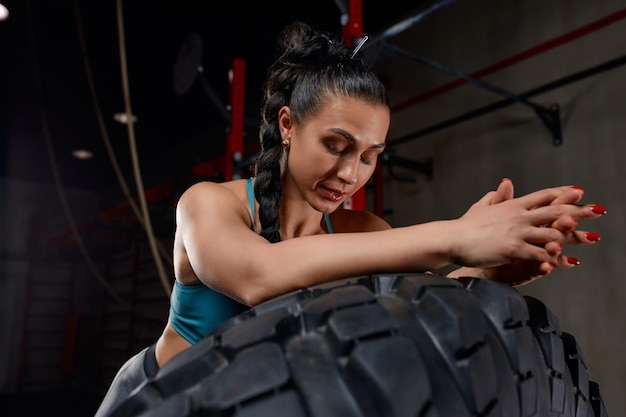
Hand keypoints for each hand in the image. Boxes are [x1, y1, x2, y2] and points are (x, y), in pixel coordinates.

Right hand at [450, 179, 604, 283]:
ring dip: (571, 236)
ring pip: (551, 232)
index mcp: (513, 206)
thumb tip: (504, 184)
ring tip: (589, 238)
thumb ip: (496, 196)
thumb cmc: (465, 225)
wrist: (452, 238)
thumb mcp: (482, 207)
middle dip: (580, 211)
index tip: (579, 191)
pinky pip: (539, 253)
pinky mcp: (513, 249)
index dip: (563, 193)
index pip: (543, 196)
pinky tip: (563, 262)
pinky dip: (552, 258)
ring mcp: (517, 232)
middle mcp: (518, 216)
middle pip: (555, 211)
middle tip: (599, 211)